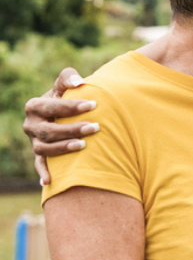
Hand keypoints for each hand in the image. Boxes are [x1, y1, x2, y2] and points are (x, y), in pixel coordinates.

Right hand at [22, 68, 99, 183]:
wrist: (62, 114)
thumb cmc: (66, 97)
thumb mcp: (64, 86)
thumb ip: (69, 78)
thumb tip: (79, 82)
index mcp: (34, 106)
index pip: (51, 106)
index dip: (71, 106)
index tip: (93, 104)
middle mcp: (31, 125)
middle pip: (48, 130)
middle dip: (71, 129)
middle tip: (95, 127)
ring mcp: (34, 141)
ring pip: (43, 149)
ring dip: (62, 148)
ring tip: (83, 145)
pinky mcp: (39, 155)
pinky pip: (39, 165)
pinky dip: (43, 173)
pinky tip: (49, 181)